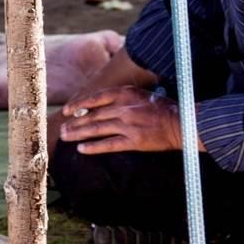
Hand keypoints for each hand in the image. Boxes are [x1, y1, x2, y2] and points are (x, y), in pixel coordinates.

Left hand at [58, 86, 181, 154]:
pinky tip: (82, 149)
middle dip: (75, 123)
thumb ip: (121, 98)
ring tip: (66, 137)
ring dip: (79, 134)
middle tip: (62, 129)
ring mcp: (128, 125)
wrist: (182, 123)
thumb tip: (98, 106)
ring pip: (97, 129)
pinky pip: (108, 144)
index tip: (67, 110)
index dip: (79, 104)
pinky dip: (93, 147)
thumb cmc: (162, 108)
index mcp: (125, 93)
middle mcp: (124, 108)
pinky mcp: (133, 141)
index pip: (95, 98)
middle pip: (92, 115)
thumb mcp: (140, 95)